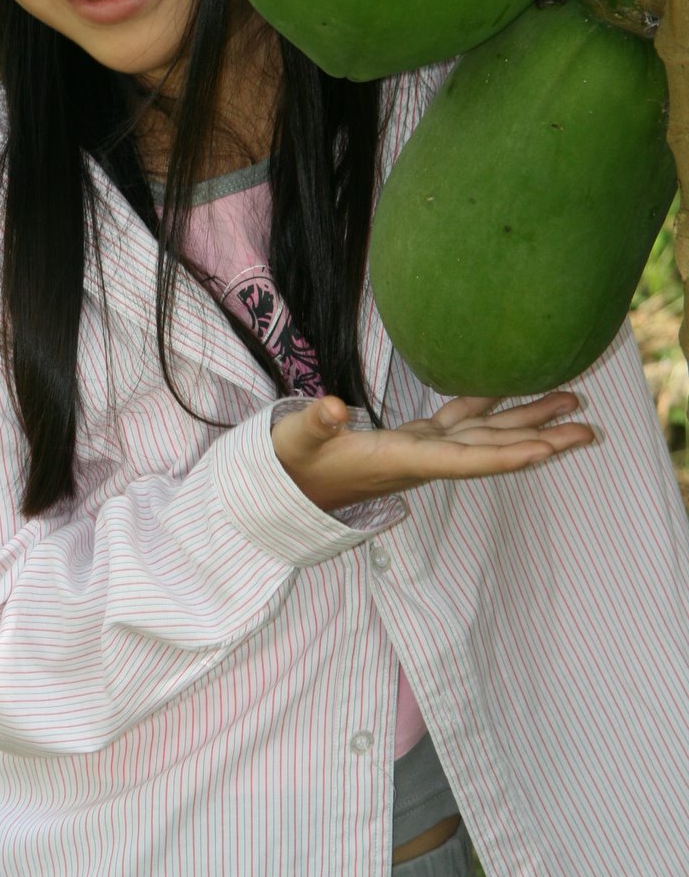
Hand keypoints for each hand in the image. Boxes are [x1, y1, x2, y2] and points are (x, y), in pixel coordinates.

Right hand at [271, 391, 596, 512]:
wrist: (285, 488)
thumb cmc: (292, 464)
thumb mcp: (297, 442)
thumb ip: (314, 424)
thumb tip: (330, 408)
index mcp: (403, 461)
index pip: (465, 460)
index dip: (507, 455)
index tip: (548, 451)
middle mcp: (424, 459)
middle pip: (493, 449)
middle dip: (541, 439)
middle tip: (590, 429)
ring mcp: (422, 449)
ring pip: (485, 433)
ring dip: (527, 420)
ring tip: (571, 403)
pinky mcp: (414, 438)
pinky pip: (461, 420)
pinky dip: (488, 404)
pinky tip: (510, 388)